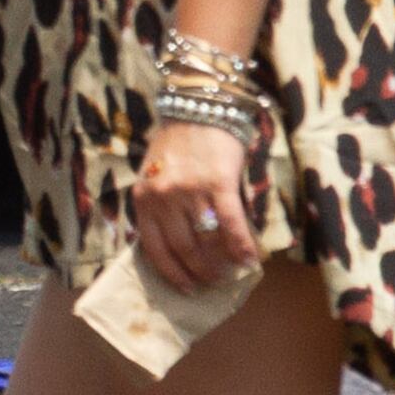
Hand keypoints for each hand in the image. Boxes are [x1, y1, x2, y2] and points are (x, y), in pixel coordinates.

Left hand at [131, 119, 257, 293]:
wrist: (198, 106)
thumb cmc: (176, 143)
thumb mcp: (154, 174)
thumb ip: (159, 206)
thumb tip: (176, 250)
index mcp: (143, 198)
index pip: (154, 249)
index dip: (172, 274)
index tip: (186, 289)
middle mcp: (164, 197)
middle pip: (183, 250)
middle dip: (200, 273)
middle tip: (214, 283)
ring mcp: (191, 191)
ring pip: (207, 241)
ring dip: (221, 264)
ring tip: (231, 274)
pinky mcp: (218, 183)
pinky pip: (232, 225)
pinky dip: (241, 246)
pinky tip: (250, 259)